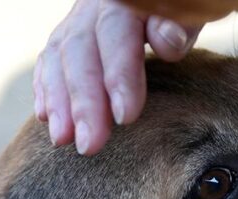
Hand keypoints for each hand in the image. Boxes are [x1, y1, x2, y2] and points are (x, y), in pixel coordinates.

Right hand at [35, 0, 202, 154]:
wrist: (159, 4)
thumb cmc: (182, 11)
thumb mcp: (191, 11)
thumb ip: (180, 25)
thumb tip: (167, 42)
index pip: (116, 33)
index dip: (118, 75)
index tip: (125, 117)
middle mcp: (94, 7)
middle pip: (80, 51)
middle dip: (83, 102)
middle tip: (90, 145)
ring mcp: (77, 21)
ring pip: (58, 58)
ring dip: (58, 102)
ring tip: (62, 140)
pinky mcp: (66, 38)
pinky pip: (49, 62)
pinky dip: (46, 91)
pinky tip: (46, 119)